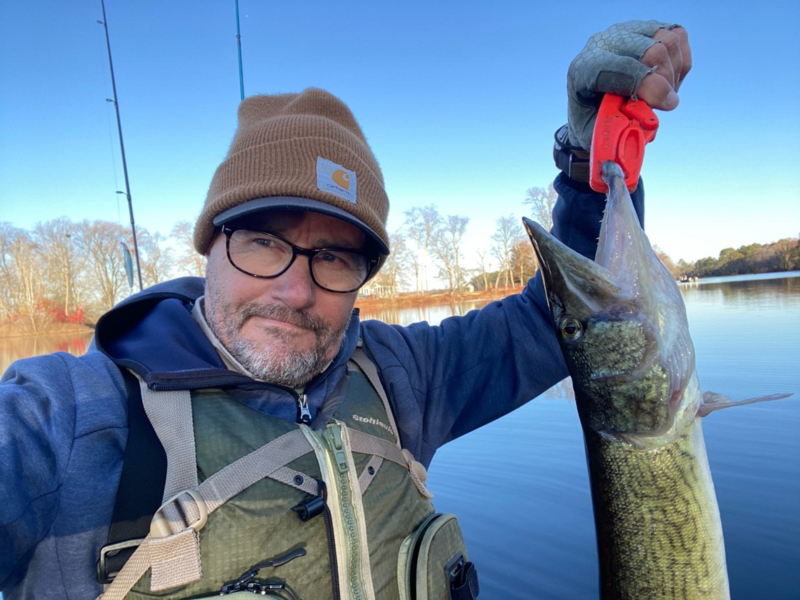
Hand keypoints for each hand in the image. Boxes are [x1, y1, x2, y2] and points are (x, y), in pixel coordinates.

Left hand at [567, 21, 691, 149]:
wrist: (592, 102)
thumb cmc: (593, 120)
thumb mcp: (596, 135)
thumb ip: (616, 135)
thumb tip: (646, 129)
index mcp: (584, 69)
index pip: (621, 68)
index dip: (648, 85)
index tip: (667, 104)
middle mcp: (605, 43)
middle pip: (650, 51)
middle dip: (664, 83)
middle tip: (662, 105)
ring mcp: (627, 32)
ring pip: (667, 42)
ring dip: (673, 74)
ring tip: (661, 94)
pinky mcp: (647, 28)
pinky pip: (678, 37)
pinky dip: (680, 62)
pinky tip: (667, 79)